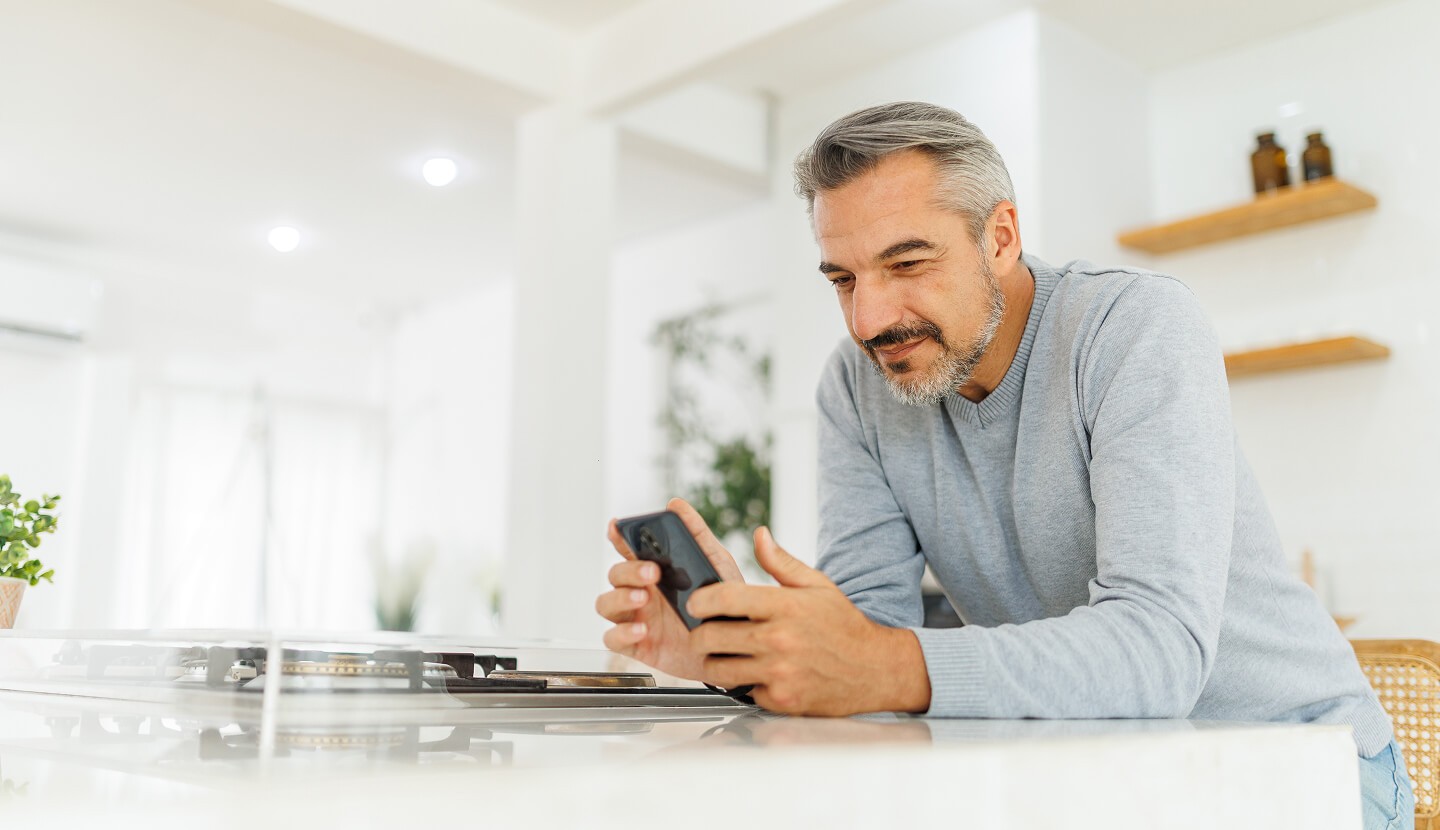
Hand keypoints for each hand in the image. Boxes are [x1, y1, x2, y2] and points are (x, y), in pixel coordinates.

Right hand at [596, 498, 743, 680]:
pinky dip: (622, 633)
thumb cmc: (723, 603)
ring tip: (642, 599)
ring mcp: (636, 618)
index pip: (628, 549)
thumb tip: (675, 504)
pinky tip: (641, 630)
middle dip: (628, 570)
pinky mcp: (638, 645)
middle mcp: (641, 592)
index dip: (618, 536)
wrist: (736, 647)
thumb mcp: (716, 564)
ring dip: (619, 598)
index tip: (617, 527)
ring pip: (605, 603)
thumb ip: (696, 534)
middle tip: (652, 572)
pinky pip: (612, 639)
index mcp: (655, 570)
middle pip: (615, 574)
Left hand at [686, 526, 930, 715]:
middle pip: (711, 636)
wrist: (876, 669)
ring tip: (726, 654)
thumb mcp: (817, 585)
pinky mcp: (782, 700)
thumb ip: (781, 562)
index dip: (701, 600)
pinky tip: (757, 674)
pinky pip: (743, 692)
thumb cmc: (845, 626)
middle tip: (706, 632)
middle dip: (701, 633)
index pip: (724, 598)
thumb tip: (759, 535)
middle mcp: (780, 639)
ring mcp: (780, 673)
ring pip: (719, 669)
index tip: (696, 603)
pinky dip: (745, 684)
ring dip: (716, 661)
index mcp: (785, 606)